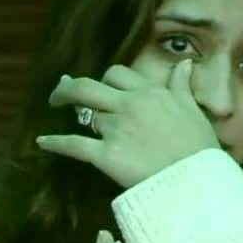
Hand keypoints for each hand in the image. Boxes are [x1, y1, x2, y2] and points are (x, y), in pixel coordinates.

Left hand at [38, 59, 219, 187]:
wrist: (195, 180)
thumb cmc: (199, 147)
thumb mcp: (193, 110)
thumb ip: (182, 86)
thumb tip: (185, 63)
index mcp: (149, 93)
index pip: (118, 74)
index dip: (106, 78)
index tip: (102, 85)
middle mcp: (128, 105)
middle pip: (89, 87)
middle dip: (71, 87)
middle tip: (62, 91)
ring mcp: (115, 129)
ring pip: (85, 115)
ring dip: (74, 115)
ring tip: (61, 113)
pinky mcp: (105, 155)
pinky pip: (74, 145)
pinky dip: (56, 143)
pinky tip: (43, 141)